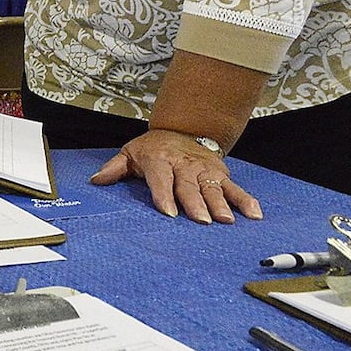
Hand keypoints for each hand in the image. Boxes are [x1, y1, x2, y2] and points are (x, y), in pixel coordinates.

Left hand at [90, 130, 262, 223]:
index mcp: (160, 160)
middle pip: (190, 186)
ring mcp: (205, 170)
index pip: (161, 179)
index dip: (164, 195)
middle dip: (195, 203)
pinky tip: (254, 214)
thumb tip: (96, 180)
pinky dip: (246, 200)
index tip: (168, 212)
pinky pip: (235, 188)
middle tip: (201, 220)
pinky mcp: (221, 174)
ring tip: (225, 220)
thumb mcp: (130, 153)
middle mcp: (184, 165)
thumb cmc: (153, 148)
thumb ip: (114, 168)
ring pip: (213, 188)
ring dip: (220, 204)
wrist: (182, 129)